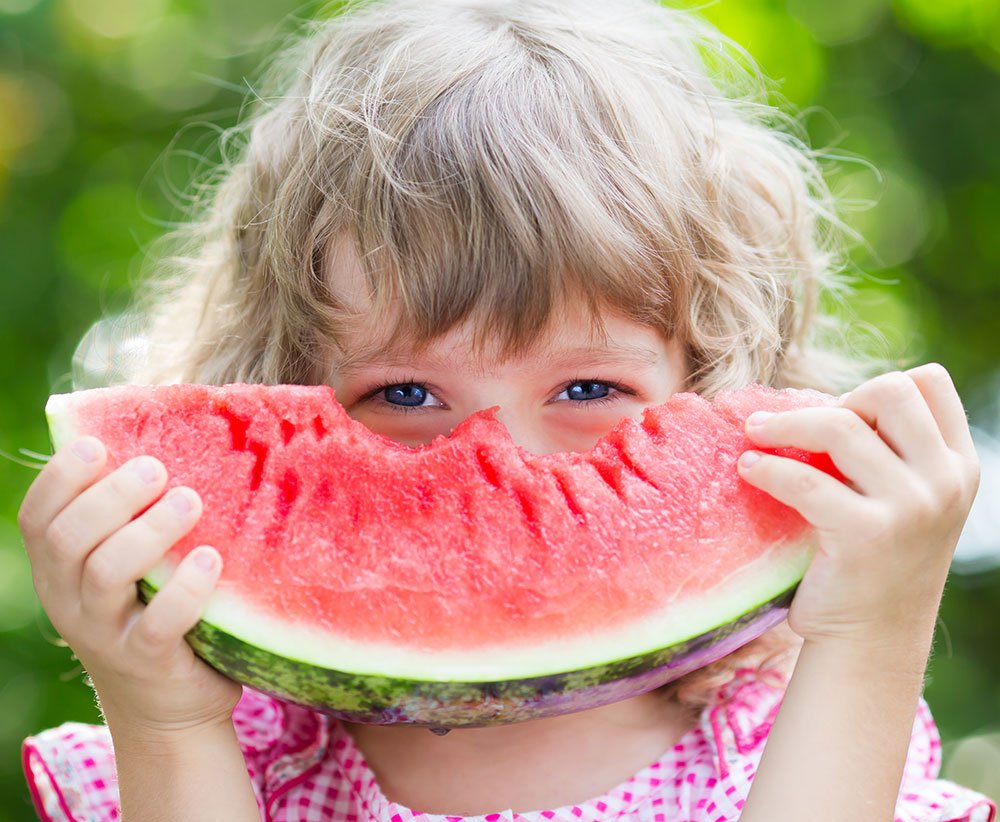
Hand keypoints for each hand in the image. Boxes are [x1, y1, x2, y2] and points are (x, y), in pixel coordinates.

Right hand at [18, 437, 240, 735]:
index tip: (99, 446)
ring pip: (106, 573)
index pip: (37, 516)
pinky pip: (157, 624)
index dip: (60, 477)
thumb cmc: (152, 607)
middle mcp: (69, 599)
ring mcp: (103, 633)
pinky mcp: (146, 662)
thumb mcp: (129, 563)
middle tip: (156, 469)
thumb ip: (131, 515)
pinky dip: (184, 589)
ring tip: (190, 502)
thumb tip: (169, 436)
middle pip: (68, 538)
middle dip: (110, 496)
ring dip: (149, 531)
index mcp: (59, 567)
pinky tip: (211, 561)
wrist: (167, 703)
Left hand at [737, 364, 979, 649]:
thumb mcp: (905, 501)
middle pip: (889, 390)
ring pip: (840, 424)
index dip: (876, 388)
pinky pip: (803, 478)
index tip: (841, 416)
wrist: (872, 641)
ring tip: (754, 432)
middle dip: (835, 399)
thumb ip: (890, 453)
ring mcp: (910, 507)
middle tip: (799, 428)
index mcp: (958, 466)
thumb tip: (818, 400)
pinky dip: (766, 466)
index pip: (928, 382)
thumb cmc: (875, 562)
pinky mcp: (866, 534)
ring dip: (784, 423)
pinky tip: (748, 469)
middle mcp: (944, 481)